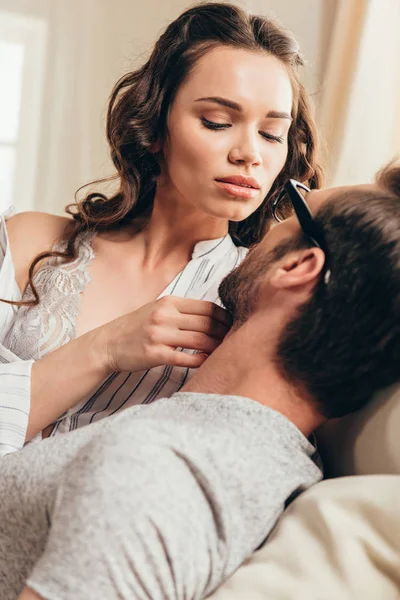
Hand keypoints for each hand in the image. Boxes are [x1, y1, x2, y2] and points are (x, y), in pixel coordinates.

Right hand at [100, 296, 230, 372]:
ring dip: (216, 347)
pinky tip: (209, 363)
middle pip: (207, 323)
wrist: (107, 344)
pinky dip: (201, 361)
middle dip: (225, 333)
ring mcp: (159, 335)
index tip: (234, 325)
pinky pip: (186, 358)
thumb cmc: (136, 327)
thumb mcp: (157, 309)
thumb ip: (181, 310)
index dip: (225, 317)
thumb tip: (214, 315)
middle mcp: (165, 316)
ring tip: (225, 353)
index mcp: (169, 302)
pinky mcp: (155, 354)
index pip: (207, 307)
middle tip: (236, 341)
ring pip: (200, 340)